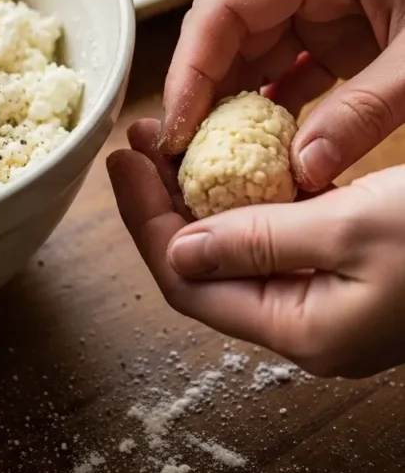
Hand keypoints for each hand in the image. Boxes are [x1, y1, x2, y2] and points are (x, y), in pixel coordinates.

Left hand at [108, 119, 404, 377]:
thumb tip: (178, 249)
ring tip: (174, 143)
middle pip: (208, 267)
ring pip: (242, 249)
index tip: (123, 163)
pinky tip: (236, 160)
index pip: (189, 283)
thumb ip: (261, 240)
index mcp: (299, 329)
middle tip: (141, 143)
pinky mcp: (348, 270)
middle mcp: (306, 323)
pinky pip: (279, 238)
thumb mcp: (350, 229)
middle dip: (166, 203)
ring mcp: (327, 299)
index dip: (146, 221)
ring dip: (205, 196)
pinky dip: (251, 198)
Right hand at [160, 0, 404, 190]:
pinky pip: (286, 61)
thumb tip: (300, 170)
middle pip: (227, 27)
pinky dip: (272, 103)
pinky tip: (263, 144)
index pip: (225, 4)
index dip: (190, 67)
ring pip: (250, 47)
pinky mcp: (337, 22)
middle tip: (188, 152)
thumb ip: (362, 114)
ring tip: (218, 158)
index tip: (179, 126)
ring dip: (233, 102)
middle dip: (203, 90)